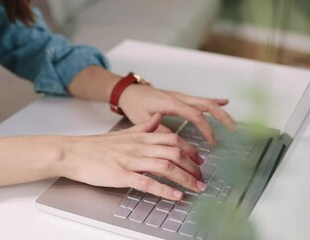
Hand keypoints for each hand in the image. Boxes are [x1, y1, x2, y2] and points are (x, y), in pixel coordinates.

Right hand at [60, 114, 205, 200]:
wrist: (73, 152)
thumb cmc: (95, 146)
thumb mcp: (123, 132)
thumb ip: (144, 127)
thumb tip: (159, 119)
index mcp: (139, 136)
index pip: (173, 138)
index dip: (190, 149)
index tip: (199, 160)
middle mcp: (138, 146)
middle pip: (174, 151)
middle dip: (193, 166)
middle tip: (202, 177)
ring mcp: (130, 160)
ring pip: (165, 166)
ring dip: (185, 178)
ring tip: (196, 188)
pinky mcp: (121, 175)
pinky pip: (147, 182)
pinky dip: (165, 190)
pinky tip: (176, 196)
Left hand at [119, 84, 235, 143]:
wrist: (129, 91)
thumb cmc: (134, 104)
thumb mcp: (142, 120)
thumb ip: (158, 130)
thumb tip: (173, 142)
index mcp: (170, 103)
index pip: (195, 115)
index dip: (206, 128)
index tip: (212, 141)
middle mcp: (178, 98)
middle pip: (206, 105)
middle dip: (221, 116)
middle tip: (233, 129)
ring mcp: (180, 96)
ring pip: (205, 101)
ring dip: (219, 111)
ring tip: (232, 122)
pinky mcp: (180, 97)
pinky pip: (199, 99)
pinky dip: (213, 101)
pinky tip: (224, 103)